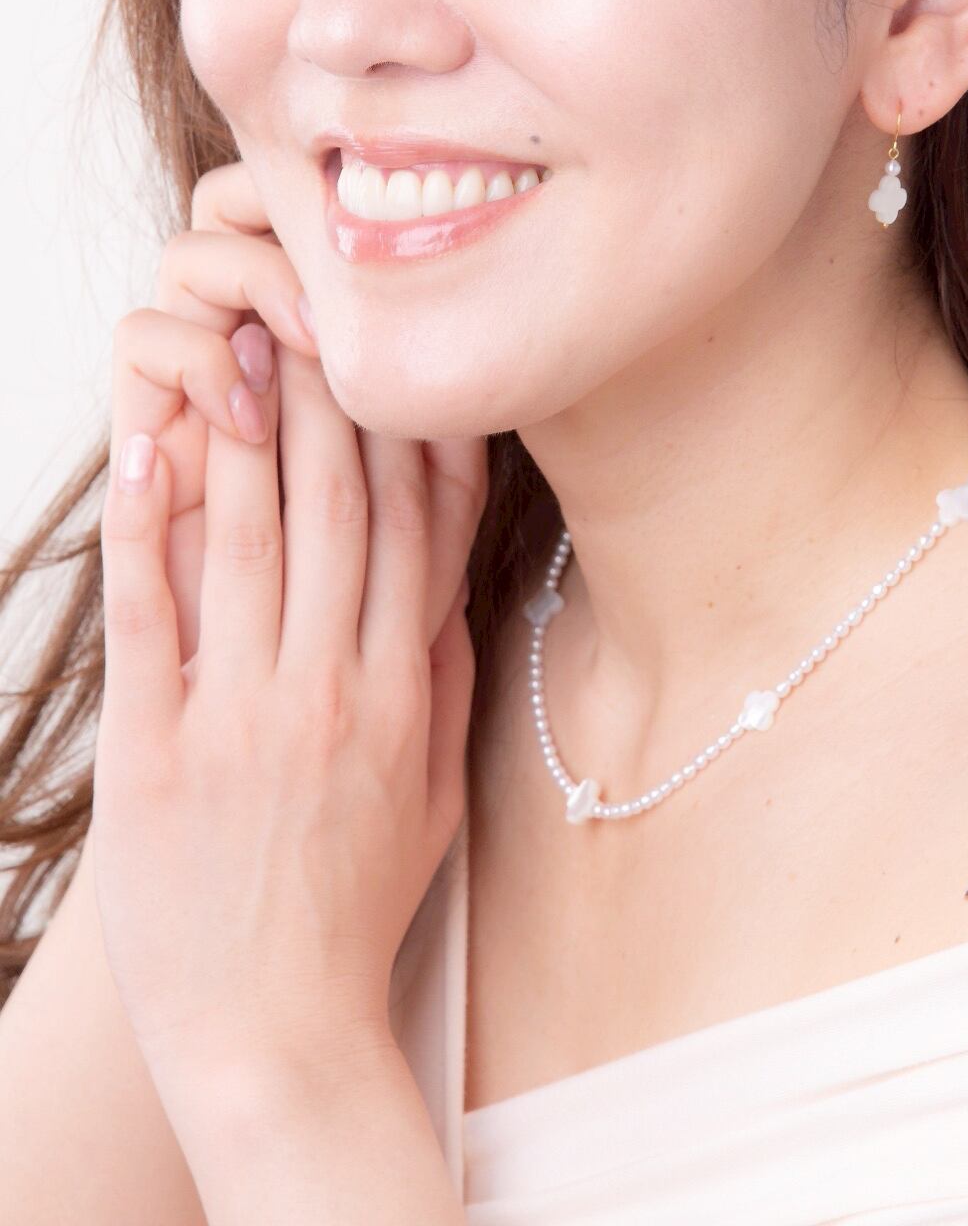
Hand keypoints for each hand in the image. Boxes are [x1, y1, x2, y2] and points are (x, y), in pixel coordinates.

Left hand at [91, 161, 487, 1100]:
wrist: (273, 1032)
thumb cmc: (353, 908)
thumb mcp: (432, 795)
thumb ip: (444, 684)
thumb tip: (450, 586)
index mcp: (408, 694)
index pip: (423, 530)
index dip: (415, 429)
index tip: (406, 352)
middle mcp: (336, 690)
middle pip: (343, 510)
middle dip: (332, 396)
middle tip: (319, 302)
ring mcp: (246, 718)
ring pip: (254, 539)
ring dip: (249, 429)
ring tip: (240, 339)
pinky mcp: (158, 751)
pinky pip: (154, 615)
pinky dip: (149, 523)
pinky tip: (149, 447)